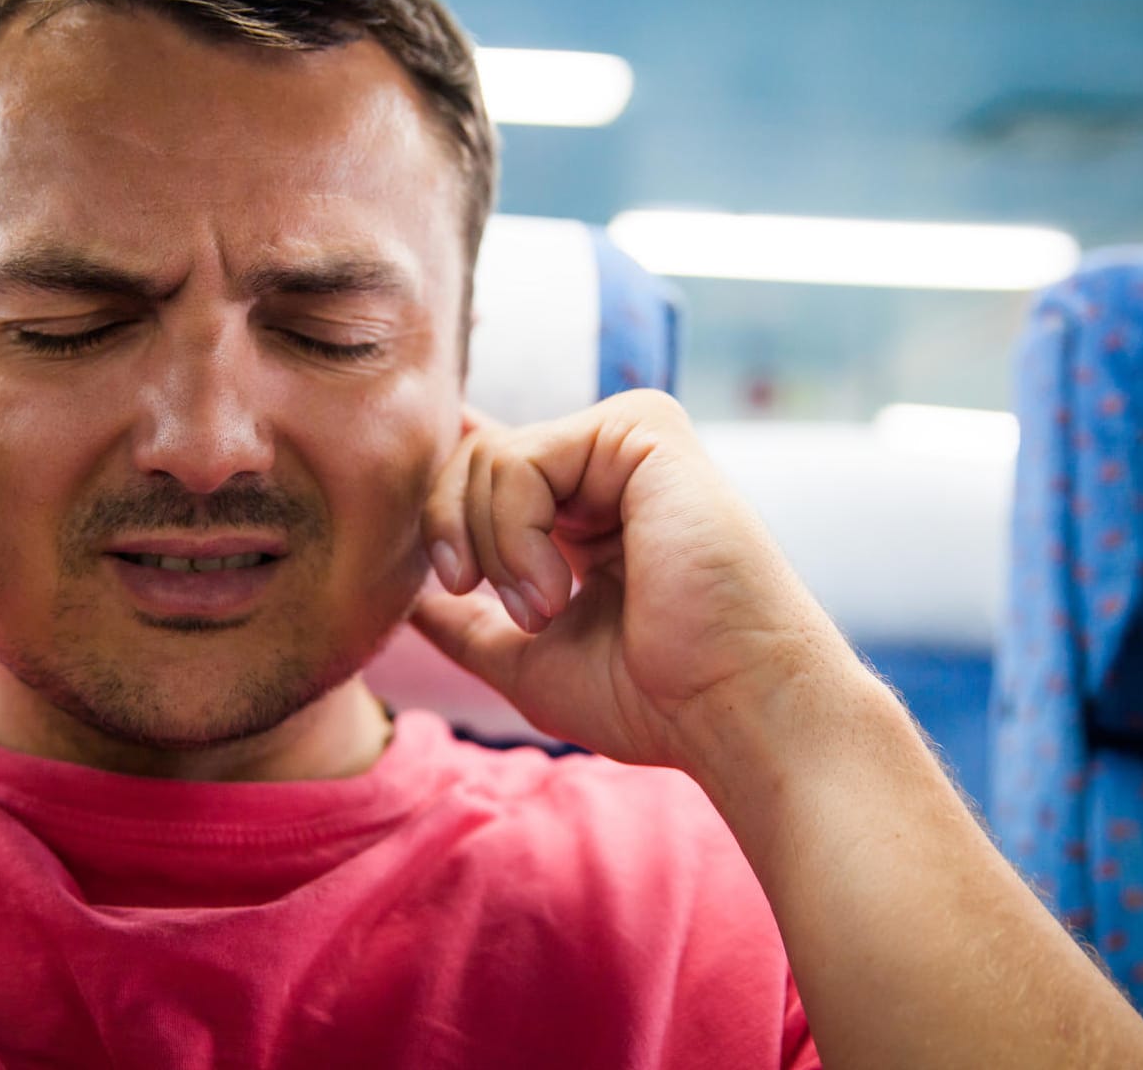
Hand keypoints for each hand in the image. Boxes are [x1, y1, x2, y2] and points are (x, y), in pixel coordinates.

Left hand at [412, 389, 860, 767]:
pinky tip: (560, 589)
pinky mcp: (643, 430)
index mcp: (588, 511)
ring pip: (486, 459)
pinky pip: (519, 458)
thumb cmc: (651, 700)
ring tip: (548, 610)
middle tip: (503, 611)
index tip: (429, 539)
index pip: (494, 463)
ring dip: (494, 552)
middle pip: (471, 460)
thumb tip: (408, 603)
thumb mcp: (530, 663)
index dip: (444, 481)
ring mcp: (627, 441)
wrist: (733, 712)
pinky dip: (514, 535)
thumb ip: (468, 627)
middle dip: (453, 539)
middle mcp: (608, 467)